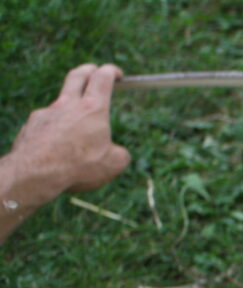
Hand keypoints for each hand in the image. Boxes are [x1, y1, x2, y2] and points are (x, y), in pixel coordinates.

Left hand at [7, 63, 130, 204]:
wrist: (37, 172)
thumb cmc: (79, 166)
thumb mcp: (113, 164)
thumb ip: (120, 153)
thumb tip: (118, 152)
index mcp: (93, 109)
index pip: (102, 78)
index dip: (111, 71)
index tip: (116, 74)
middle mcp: (68, 105)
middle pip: (77, 75)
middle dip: (88, 70)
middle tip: (95, 71)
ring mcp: (47, 113)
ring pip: (61, 102)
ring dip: (71, 106)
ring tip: (77, 125)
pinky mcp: (32, 125)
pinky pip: (47, 122)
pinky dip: (55, 128)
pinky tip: (57, 145)